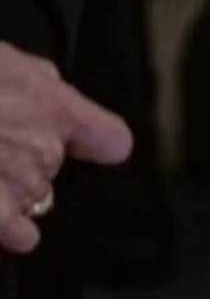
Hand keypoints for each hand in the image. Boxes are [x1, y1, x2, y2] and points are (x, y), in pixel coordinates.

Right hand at [0, 45, 130, 255]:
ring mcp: (22, 186)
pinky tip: (13, 230)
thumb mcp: (11, 63)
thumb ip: (41, 85)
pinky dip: (15, 232)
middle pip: (55, 167)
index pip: (110, 139)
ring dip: (16, 190)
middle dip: (30, 159)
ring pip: (36, 197)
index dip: (99, 141)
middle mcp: (47, 151)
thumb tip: (51, 96)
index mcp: (57, 109)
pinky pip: (21, 234)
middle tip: (0, 145)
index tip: (95, 146)